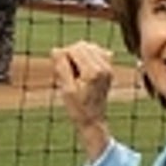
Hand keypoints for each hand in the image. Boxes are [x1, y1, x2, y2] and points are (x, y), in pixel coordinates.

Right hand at [51, 41, 114, 159]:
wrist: (93, 120)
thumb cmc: (78, 107)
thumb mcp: (66, 89)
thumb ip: (61, 68)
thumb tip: (56, 50)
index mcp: (93, 72)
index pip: (75, 49)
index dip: (63, 55)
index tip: (59, 69)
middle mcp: (104, 67)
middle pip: (82, 45)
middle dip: (70, 53)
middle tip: (66, 71)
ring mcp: (108, 68)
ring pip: (90, 47)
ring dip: (78, 54)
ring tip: (74, 71)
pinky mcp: (109, 69)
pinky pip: (97, 52)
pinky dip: (87, 55)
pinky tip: (83, 67)